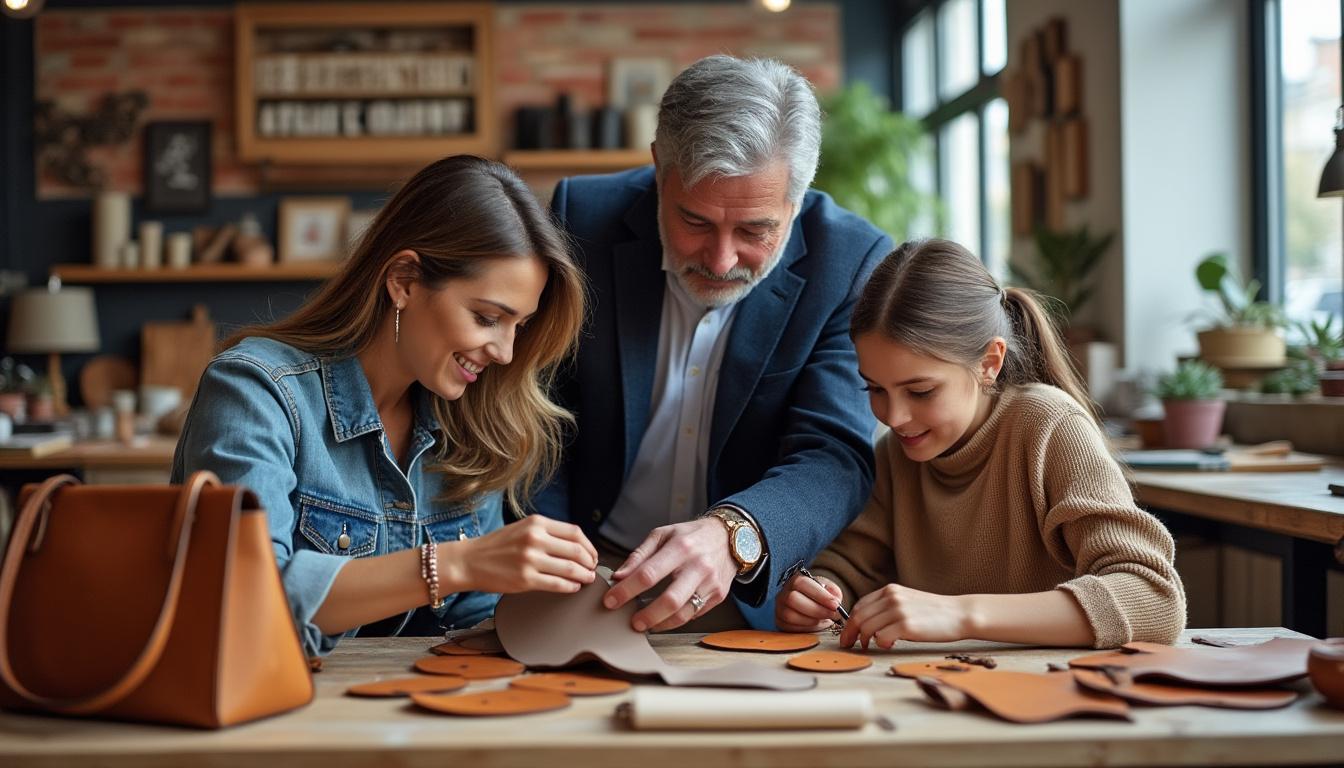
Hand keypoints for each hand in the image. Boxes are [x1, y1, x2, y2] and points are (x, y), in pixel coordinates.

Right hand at [447, 515, 597, 593]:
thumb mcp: (523, 528)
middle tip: (592, 569)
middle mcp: (535, 538)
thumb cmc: (497, 546)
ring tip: (587, 579)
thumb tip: (576, 545)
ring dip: (584, 576)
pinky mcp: (525, 579)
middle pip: (577, 551)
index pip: (575, 533)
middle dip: (590, 562)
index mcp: (537, 523)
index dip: (589, 546)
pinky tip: (573, 588)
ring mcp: (530, 559)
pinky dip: (571, 587)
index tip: (592, 555)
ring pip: (571, 569)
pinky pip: (558, 584)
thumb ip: (547, 533)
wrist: (469, 561)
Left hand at [603, 518, 737, 631]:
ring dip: (661, 623)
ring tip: (647, 624)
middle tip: (632, 622)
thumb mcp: (663, 534)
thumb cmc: (691, 535)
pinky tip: (665, 618)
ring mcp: (710, 583)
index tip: (611, 601)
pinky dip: (676, 620)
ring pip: (683, 614)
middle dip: (647, 616)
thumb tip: (619, 577)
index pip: (648, 574)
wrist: (728, 537)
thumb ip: (639, 556)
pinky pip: (694, 615)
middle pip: (669, 600)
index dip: (626, 590)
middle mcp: (698, 566)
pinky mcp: (718, 595)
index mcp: (680, 547)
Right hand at [775, 573, 843, 632]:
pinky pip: (790, 627)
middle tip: (833, 615)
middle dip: (817, 609)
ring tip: (824, 620)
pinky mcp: (780, 622)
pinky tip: (816, 625)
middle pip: (793, 599)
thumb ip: (834, 593)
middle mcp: (784, 593)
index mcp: (796, 580)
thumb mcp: (829, 590)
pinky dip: (806, 628)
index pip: (803, 583)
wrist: (812, 607)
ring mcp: (780, 608)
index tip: (835, 605)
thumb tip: (835, 603)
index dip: (819, 595)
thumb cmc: (820, 597)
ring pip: (790, 615)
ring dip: (812, 620)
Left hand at [838, 583, 970, 648]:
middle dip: (850, 633)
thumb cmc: (935, 612)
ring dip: (864, 640)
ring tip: (870, 646)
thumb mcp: (908, 601)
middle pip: (859, 617)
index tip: (847, 633)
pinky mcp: (907, 625)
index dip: (849, 622)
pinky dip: (880, 644)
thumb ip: (888, 606)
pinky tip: (888, 645)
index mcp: (890, 591)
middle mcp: (891, 598)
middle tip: (850, 645)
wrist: (960, 614)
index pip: (859, 605)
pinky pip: (881, 638)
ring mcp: (899, 611)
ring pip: (867, 627)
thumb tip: (868, 622)